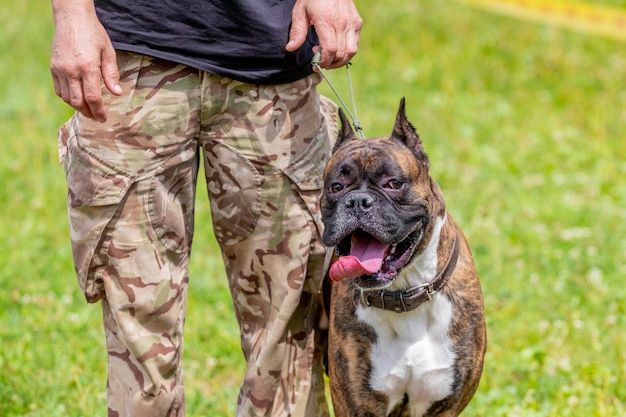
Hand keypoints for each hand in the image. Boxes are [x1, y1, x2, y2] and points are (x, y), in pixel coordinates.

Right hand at [50, 4, 121, 121]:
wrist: (72, 18)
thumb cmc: (93, 34)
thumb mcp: (108, 52)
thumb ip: (111, 74)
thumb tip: (116, 93)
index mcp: (88, 67)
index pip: (93, 98)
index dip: (99, 111)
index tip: (104, 118)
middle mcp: (72, 70)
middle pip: (78, 102)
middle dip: (88, 113)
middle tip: (96, 117)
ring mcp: (60, 69)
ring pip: (67, 98)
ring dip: (78, 107)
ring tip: (88, 110)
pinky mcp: (53, 67)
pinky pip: (58, 90)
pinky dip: (67, 98)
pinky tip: (76, 98)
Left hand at [286, 0, 362, 68]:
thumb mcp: (300, 11)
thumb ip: (297, 31)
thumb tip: (291, 48)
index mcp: (326, 21)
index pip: (330, 50)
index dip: (324, 61)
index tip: (316, 64)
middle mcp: (342, 23)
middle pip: (341, 54)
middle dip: (330, 62)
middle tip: (320, 59)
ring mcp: (352, 23)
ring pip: (351, 52)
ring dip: (341, 61)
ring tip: (330, 58)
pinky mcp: (357, 22)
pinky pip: (355, 44)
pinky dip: (347, 52)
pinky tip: (337, 49)